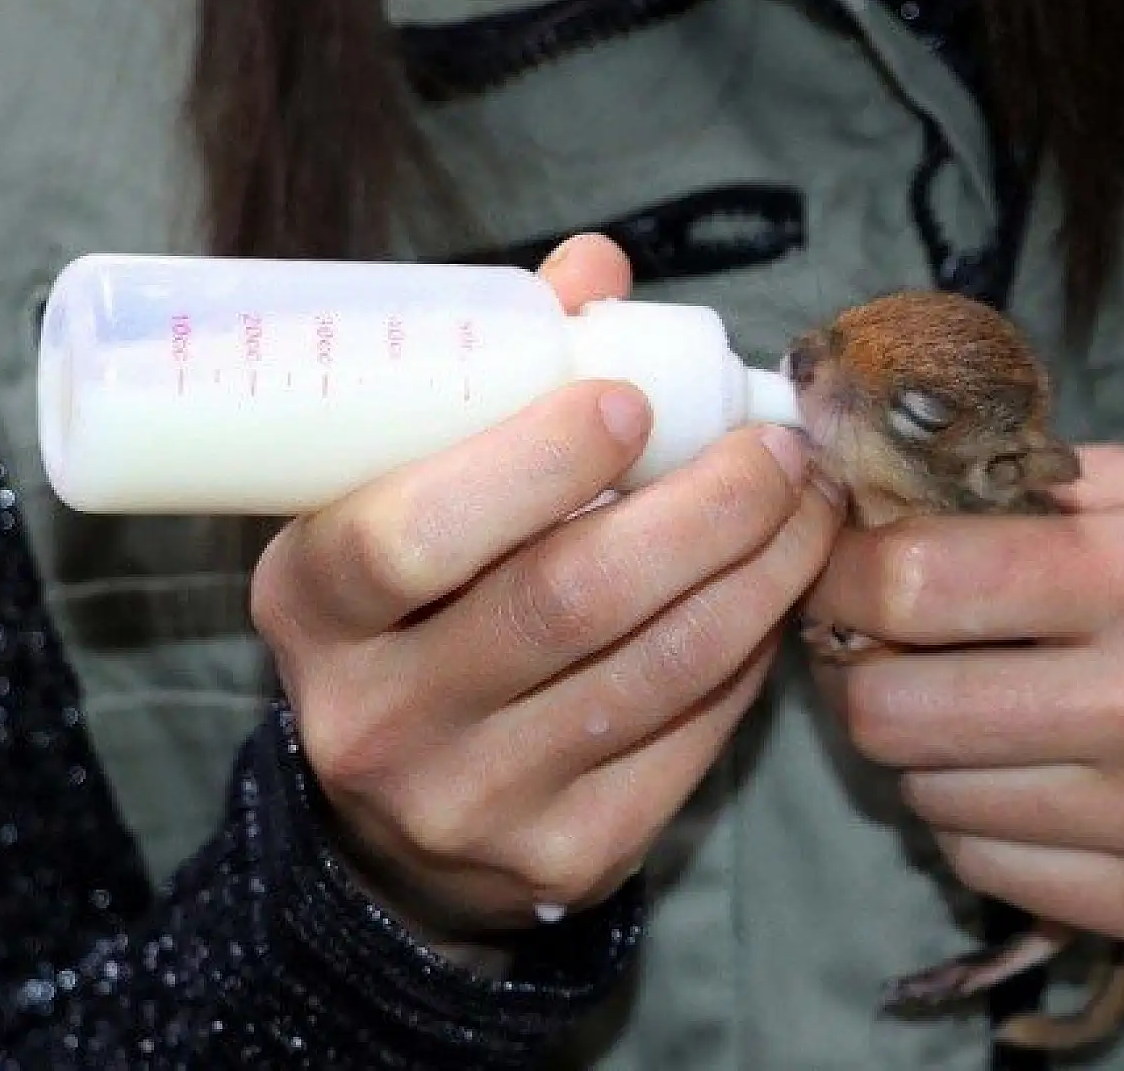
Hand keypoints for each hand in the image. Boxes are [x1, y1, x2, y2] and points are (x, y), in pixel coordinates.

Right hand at [250, 234, 844, 964]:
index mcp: (310, 607)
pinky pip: (693, 738)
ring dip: (762, 572)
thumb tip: (597, 267)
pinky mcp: (570, 857)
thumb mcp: (400, 502)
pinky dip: (753, 652)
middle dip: (703, 508)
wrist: (401, 823)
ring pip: (655, 670)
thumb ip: (489, 381)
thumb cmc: (417, 615)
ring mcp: (472, 802)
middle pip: (565, 601)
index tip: (629, 399)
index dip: (529, 464)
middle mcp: (377, 719)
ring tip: (813, 503)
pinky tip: (782, 593)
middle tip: (777, 449)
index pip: (406, 536)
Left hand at [805, 444, 1123, 961]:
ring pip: (931, 801)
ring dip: (923, 751)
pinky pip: (990, 873)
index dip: (843, 577)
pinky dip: (977, 823)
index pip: (915, 585)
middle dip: (860, 672)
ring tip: (973, 710)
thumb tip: (879, 507)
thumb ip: (1030, 489)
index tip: (844, 572)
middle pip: (893, 711)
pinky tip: (1025, 779)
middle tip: (883, 651)